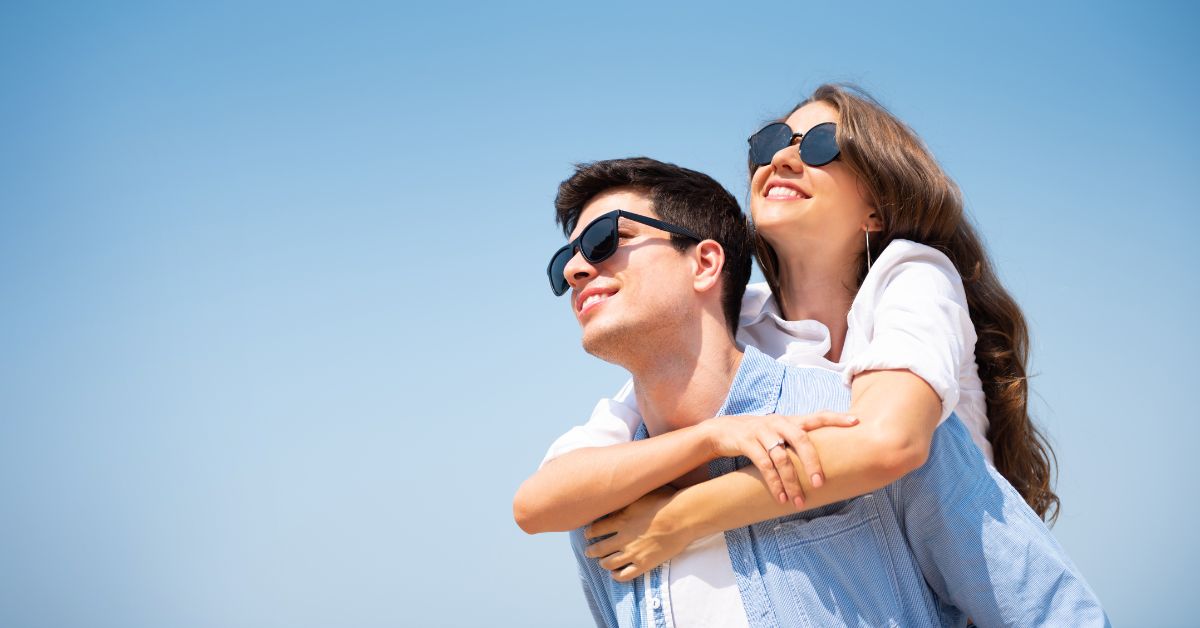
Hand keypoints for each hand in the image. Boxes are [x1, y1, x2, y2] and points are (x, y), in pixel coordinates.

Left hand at [583, 487, 687, 581]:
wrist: (681, 517)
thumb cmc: (664, 503)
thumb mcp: (639, 498)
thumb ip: (625, 504)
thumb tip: (615, 505)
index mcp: (620, 520)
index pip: (596, 529)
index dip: (589, 532)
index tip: (587, 534)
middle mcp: (622, 538)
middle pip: (599, 548)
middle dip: (591, 551)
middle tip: (588, 551)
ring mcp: (632, 553)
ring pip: (608, 563)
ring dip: (602, 563)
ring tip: (602, 562)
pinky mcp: (644, 564)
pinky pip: (624, 575)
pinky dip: (616, 576)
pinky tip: (615, 574)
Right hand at [704, 411, 857, 506]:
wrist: (722, 431)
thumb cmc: (758, 436)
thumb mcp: (778, 433)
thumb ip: (797, 440)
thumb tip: (826, 460)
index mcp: (790, 420)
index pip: (817, 416)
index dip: (836, 418)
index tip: (856, 422)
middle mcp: (778, 422)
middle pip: (801, 439)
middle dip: (812, 462)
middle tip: (820, 483)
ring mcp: (762, 431)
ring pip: (782, 457)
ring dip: (791, 482)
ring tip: (799, 501)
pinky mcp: (747, 442)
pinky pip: (764, 465)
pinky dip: (774, 483)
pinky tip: (781, 498)